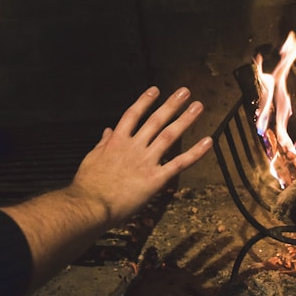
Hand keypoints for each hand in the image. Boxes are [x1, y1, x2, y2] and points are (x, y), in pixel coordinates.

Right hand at [71, 86, 211, 224]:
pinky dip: (195, 152)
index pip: (132, 115)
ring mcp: (146, 161)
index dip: (144, 101)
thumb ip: (102, 143)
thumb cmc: (88, 185)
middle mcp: (134, 147)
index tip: (156, 90)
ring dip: (185, 119)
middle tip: (185, 92)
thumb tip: (108, 130)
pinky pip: (179, 163)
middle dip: (171, 105)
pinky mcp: (155, 179)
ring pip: (169, 135)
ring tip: (198, 106)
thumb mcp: (91, 159)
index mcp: (117, 141)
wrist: (91, 205)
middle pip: (155, 120)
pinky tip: (208, 141)